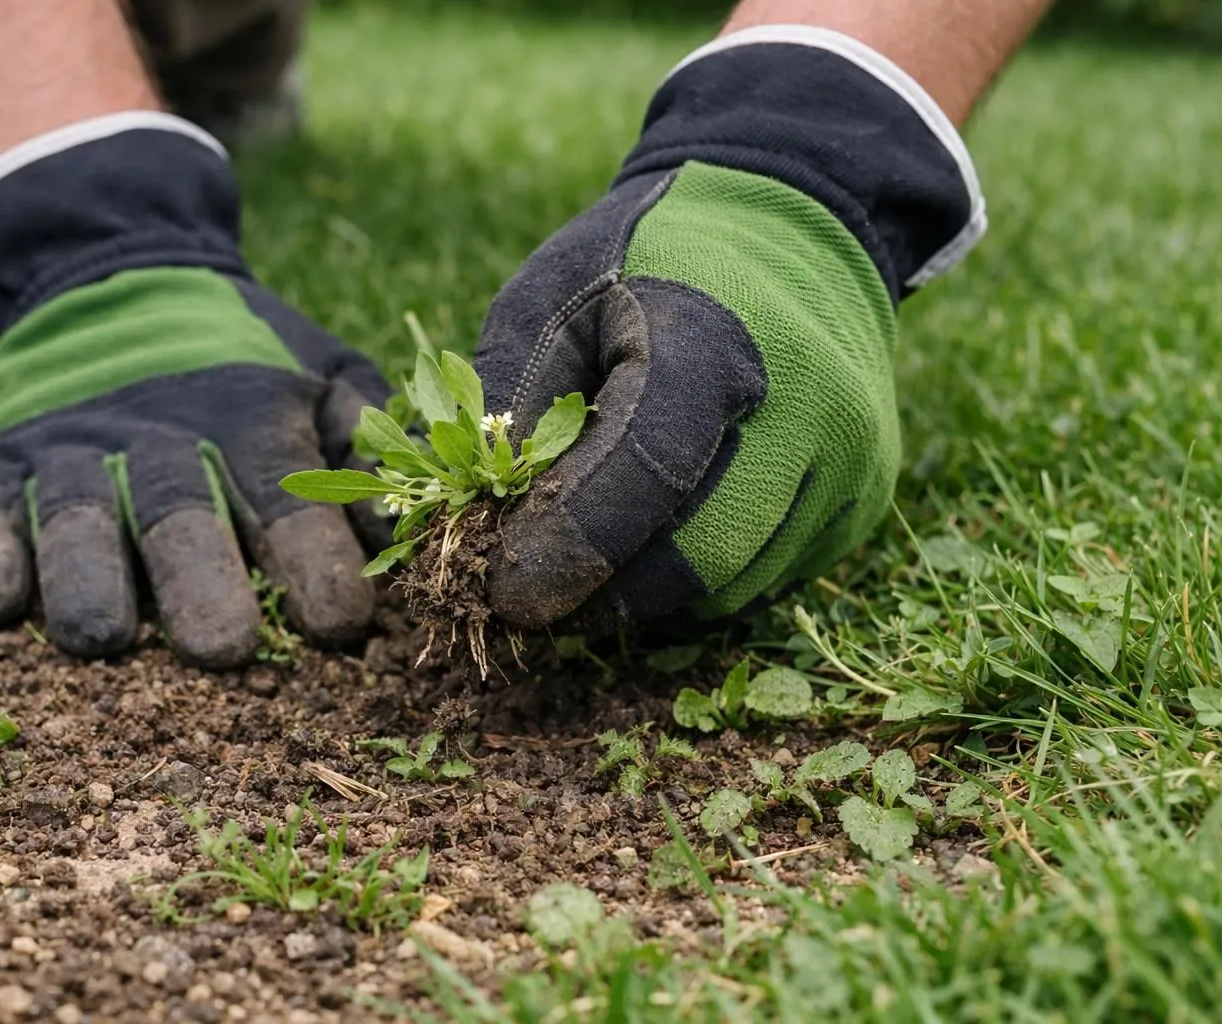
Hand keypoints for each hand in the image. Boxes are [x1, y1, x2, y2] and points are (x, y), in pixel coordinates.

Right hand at [0, 266, 388, 666]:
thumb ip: (366, 440)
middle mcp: (159, 442)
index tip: (340, 623)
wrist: (115, 271)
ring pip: (75, 523)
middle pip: (180, 519)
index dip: (315, 561)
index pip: (289, 499)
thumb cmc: (244, 357)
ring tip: (101, 638)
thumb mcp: (323, 374)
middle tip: (223, 647)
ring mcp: (70, 454)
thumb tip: (399, 523)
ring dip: (87, 580)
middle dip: (202, 584)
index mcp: (250, 425)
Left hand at [473, 31, 983, 630]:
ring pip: (728, 586)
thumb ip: (517, 402)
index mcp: (714, 343)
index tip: (499, 588)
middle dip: (599, 593)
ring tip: (587, 553)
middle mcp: (807, 413)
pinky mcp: (861, 502)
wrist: (789, 225)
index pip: (639, 478)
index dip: (562, 548)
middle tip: (530, 594)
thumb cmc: (649, 258)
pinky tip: (657, 530)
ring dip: (645, 590)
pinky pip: (764, 577)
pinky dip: (696, 575)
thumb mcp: (554, 296)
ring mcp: (848, 464)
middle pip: (691, 558)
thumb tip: (483, 520)